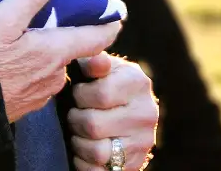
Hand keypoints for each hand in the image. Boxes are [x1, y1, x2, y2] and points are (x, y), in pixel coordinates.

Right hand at [0, 0, 121, 122]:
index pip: (94, 38)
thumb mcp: (3, 18)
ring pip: (51, 68)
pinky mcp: (23, 107)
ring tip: (23, 40)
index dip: (107, 25)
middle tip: (47, 19)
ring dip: (44, 55)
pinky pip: (36, 83)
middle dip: (63, 36)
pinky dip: (30, 71)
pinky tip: (11, 65)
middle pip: (69, 51)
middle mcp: (54, 77)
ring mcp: (40, 95)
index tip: (117, 16)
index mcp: (54, 52)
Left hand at [67, 54, 158, 170]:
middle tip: (74, 115)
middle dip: (75, 120)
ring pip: (97, 152)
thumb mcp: (100, 67)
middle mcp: (146, 113)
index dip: (80, 95)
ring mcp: (144, 142)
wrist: (124, 113)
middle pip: (94, 125)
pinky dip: (85, 164)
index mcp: (138, 82)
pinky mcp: (136, 164)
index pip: (101, 95)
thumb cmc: (103, 84)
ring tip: (78, 133)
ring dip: (78, 143)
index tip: (78, 93)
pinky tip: (83, 152)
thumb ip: (94, 60)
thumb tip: (96, 61)